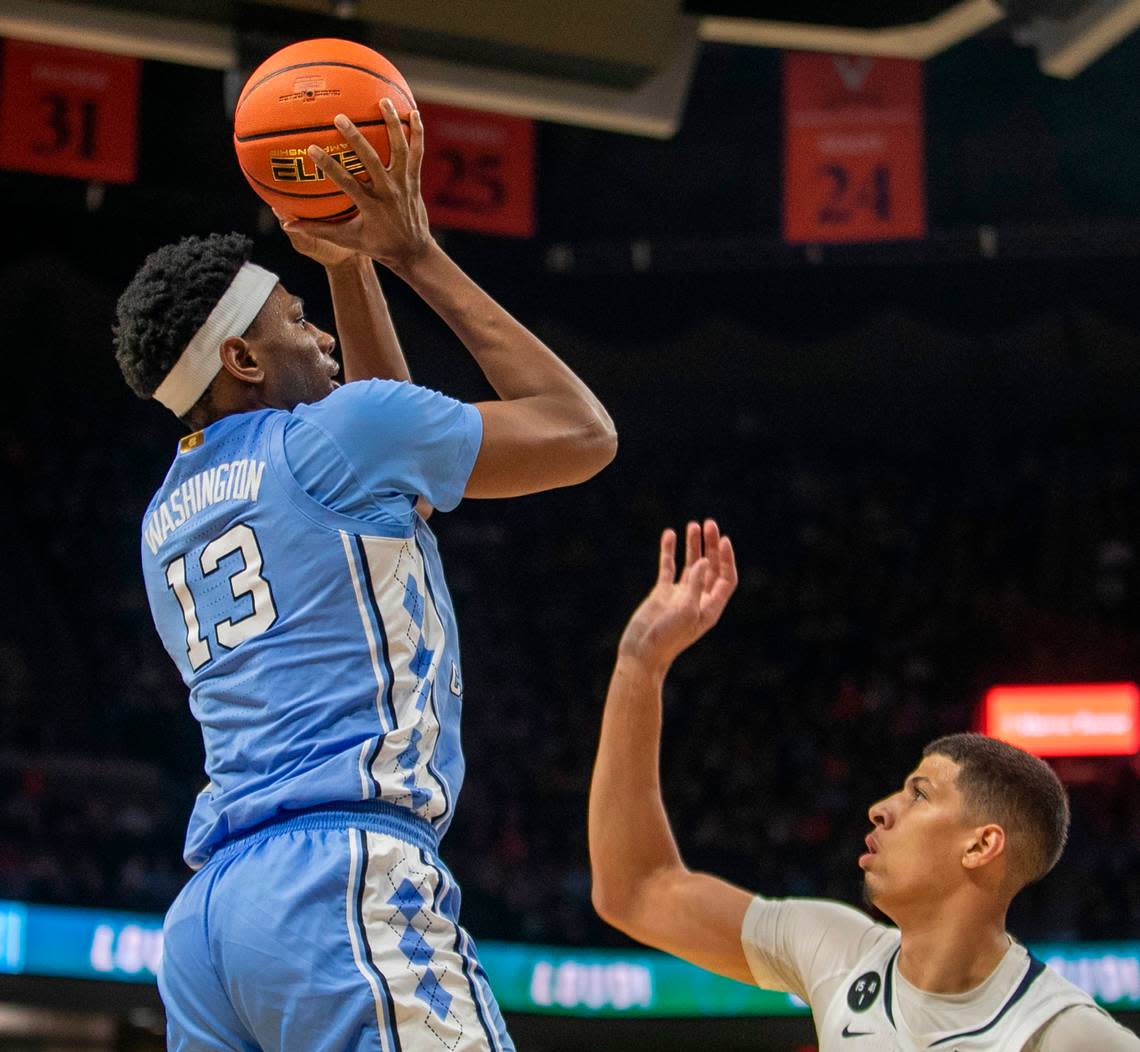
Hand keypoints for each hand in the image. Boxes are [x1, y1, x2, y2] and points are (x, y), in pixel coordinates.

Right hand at [282, 99, 433, 273]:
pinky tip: (413, 112)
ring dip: (392, 125)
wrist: (413, 251)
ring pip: (399, 150)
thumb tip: (288, 223)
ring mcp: (404, 184)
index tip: (311, 149)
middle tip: (340, 117)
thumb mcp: (349, 240)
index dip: (329, 166)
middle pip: (372, 161)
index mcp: (370, 206)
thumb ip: (319, 229)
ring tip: (383, 101)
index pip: (347, 183)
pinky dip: (418, 133)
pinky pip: (417, 153)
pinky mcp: (415, 180)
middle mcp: (388, 192)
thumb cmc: (378, 245)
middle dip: (356, 139)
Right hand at [618, 520, 736, 673]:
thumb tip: (704, 560)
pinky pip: (668, 567)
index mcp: (710, 607)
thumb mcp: (686, 611)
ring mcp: (679, 595)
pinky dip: (669, 551)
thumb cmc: (667, 638)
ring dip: (693, 545)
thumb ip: (695, 585)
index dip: (727, 559)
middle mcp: (698, 599)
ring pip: (691, 564)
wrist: (642, 653)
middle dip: (711, 546)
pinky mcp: (661, 593)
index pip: (725, 578)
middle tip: (709, 524)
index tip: (723, 540)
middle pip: (711, 567)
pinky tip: (669, 534)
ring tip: (693, 525)